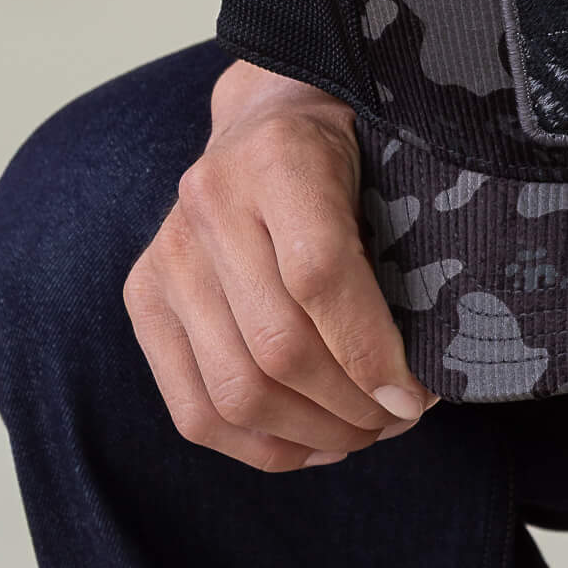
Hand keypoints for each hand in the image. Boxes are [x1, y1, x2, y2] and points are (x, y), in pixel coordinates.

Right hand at [124, 58, 437, 469]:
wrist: (264, 120)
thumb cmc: (348, 156)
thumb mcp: (389, 172)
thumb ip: (408, 252)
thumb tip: (423, 380)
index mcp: (280, 157)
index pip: (321, 275)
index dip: (373, 352)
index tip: (418, 395)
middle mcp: (210, 203)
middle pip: (277, 346)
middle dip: (351, 406)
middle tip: (400, 419)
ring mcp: (168, 255)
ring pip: (236, 390)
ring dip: (313, 434)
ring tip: (365, 433)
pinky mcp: (145, 299)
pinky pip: (195, 409)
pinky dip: (262, 447)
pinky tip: (316, 444)